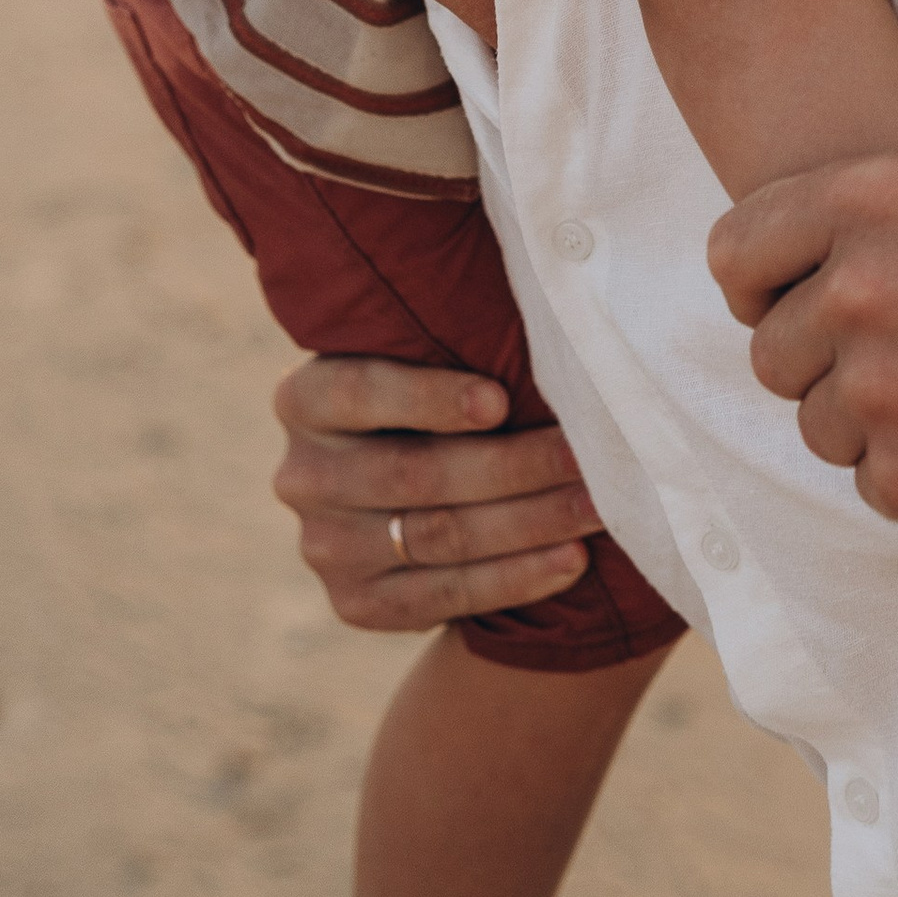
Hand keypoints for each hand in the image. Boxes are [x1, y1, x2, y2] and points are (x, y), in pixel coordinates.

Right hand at [272, 355, 606, 630]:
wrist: (398, 492)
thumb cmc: (436, 396)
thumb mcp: (415, 355)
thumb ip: (448, 336)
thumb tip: (548, 293)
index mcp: (305, 398)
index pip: (362, 392)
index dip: (430, 398)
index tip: (500, 400)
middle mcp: (301, 475)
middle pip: (416, 473)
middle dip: (516, 465)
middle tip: (588, 455)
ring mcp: (323, 547)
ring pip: (439, 537)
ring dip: (531, 523)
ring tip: (596, 507)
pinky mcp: (354, 603)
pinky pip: (442, 598)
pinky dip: (514, 580)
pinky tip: (569, 561)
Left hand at [709, 148, 897, 548]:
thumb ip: (887, 209)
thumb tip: (810, 238)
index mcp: (868, 200)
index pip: (735, 254)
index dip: (763, 286)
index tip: (796, 302)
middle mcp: (861, 292)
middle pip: (771, 355)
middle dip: (825, 364)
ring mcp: (885, 394)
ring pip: (820, 428)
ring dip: (874, 426)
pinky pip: (873, 487)